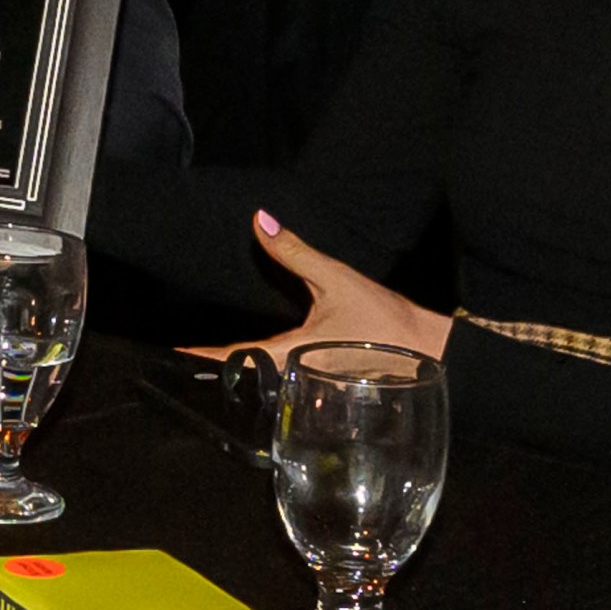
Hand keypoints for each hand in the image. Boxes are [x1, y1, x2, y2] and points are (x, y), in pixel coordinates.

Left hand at [183, 211, 453, 367]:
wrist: (435, 354)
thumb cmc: (384, 320)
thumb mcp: (336, 280)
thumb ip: (294, 252)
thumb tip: (259, 220)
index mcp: (292, 353)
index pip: (236, 356)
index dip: (204, 355)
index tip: (175, 354)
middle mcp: (296, 378)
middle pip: (246, 380)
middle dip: (220, 372)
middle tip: (188, 361)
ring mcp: (313, 389)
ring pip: (267, 387)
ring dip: (244, 377)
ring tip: (215, 367)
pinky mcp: (330, 389)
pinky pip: (290, 385)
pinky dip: (271, 378)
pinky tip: (265, 370)